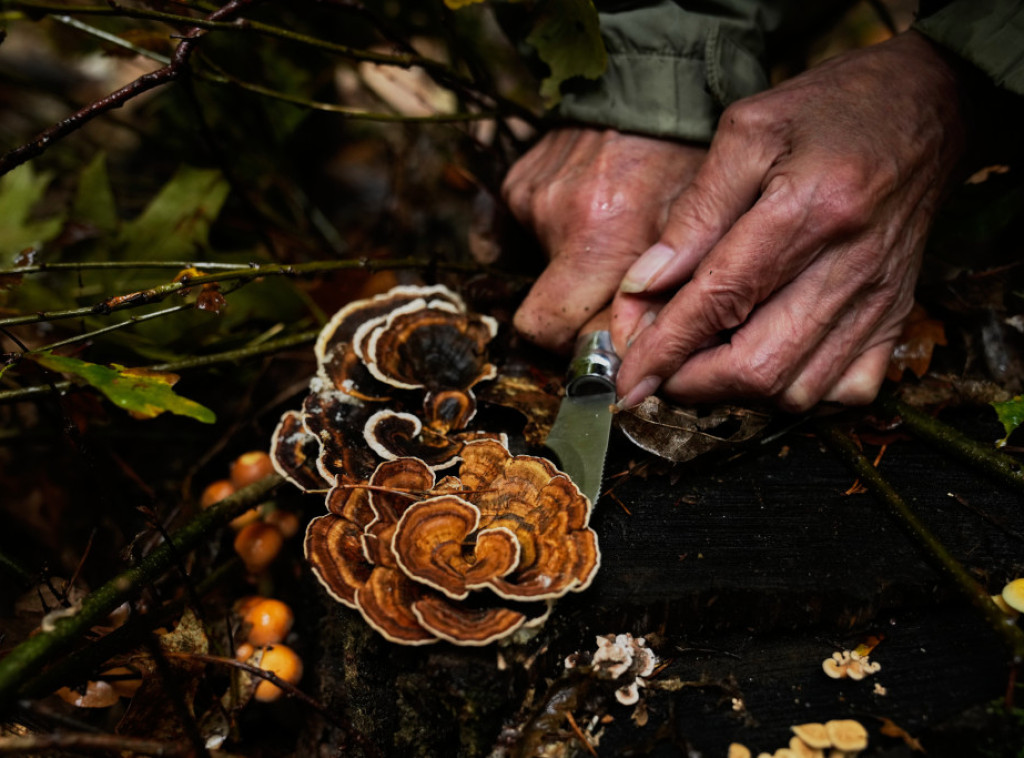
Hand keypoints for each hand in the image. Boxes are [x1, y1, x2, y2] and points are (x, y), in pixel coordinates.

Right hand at [503, 127, 705, 350]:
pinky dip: (550, 236)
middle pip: (538, 316)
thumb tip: (634, 354)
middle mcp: (555, 219)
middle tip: (609, 301)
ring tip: (611, 234)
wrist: (655, 86)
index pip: (553, 331)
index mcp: (601, 238)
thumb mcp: (692, 232)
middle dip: (570, 321)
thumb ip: (661, 298)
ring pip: (538, 275)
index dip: (580, 343)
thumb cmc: (683, 161)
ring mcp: (530, 198)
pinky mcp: (516, 182)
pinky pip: (523, 234)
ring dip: (570, 269)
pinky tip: (582, 216)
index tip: (608, 335)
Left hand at [613, 31, 968, 411]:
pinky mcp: (897, 317)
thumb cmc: (832, 111)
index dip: (665, 349)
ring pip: (796, 390)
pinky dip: (794, 392)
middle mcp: (851, 267)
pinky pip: (844, 391)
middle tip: (658, 366)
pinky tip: (766, 358)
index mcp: (810, 209)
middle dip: (691, 382)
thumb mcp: (748, 134)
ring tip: (702, 358)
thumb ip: (694, 214)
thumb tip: (643, 287)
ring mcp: (879, 301)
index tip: (627, 382)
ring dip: (734, 391)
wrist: (932, 108)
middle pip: (758, 365)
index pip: (721, 301)